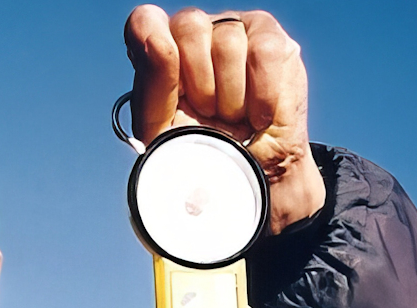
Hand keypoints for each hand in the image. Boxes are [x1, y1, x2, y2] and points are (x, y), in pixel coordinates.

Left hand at [124, 6, 325, 233]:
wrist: (247, 177)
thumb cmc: (200, 153)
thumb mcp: (162, 132)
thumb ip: (151, 87)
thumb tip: (157, 42)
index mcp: (158, 52)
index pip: (145, 21)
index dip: (156, 50)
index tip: (173, 89)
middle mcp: (193, 33)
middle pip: (189, 26)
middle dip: (200, 84)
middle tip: (208, 114)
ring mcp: (232, 30)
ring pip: (228, 42)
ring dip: (231, 97)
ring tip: (233, 117)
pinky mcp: (270, 40)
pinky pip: (263, 53)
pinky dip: (260, 95)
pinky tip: (258, 115)